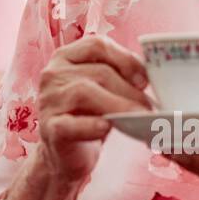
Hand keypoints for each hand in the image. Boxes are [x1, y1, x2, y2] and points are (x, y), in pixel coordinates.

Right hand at [34, 34, 154, 183]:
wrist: (65, 154)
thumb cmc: (88, 115)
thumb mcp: (102, 89)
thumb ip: (117, 76)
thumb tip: (150, 76)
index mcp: (65, 57)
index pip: (97, 45)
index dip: (125, 59)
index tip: (144, 80)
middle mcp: (53, 74)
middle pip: (97, 71)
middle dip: (129, 89)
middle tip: (149, 108)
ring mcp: (48, 101)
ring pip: (84, 92)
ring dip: (118, 105)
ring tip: (138, 118)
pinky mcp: (50, 128)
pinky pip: (70, 124)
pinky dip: (90, 126)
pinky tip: (106, 128)